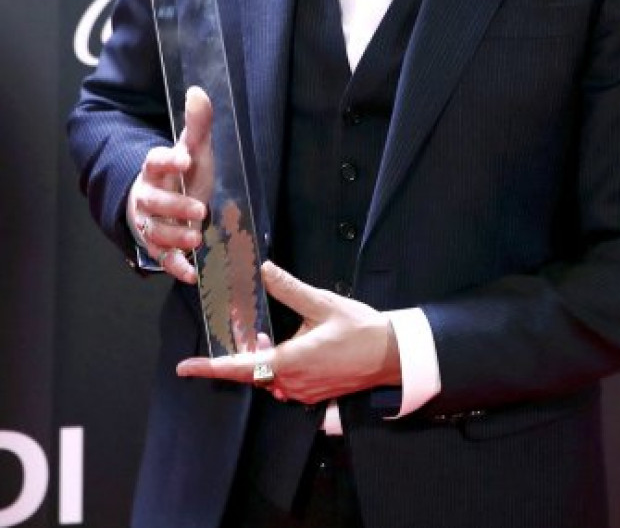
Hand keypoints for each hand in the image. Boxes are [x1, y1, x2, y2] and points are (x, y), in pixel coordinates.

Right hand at [128, 86, 211, 282]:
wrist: (172, 202)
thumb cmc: (184, 175)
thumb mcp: (195, 149)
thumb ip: (198, 124)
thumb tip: (199, 91)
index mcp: (156, 169)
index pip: (154, 161)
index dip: (167, 160)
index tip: (184, 159)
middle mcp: (148, 196)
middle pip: (153, 202)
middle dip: (175, 207)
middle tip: (200, 210)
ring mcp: (150, 222)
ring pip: (154, 231)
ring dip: (174, 237)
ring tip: (197, 239)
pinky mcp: (158, 245)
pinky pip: (161, 258)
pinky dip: (175, 267)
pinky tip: (191, 274)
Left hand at [176, 261, 401, 403]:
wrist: (392, 355)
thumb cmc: (360, 329)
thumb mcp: (322, 303)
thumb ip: (289, 289)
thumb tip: (263, 269)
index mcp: (290, 362)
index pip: (241, 368)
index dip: (210, 367)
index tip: (185, 368)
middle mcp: (292, 383)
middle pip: (252, 374)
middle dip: (238, 356)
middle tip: (230, 335)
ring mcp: (303, 391)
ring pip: (268, 378)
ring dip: (260, 359)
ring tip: (260, 334)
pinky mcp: (314, 393)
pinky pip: (284, 383)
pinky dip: (276, 366)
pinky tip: (283, 346)